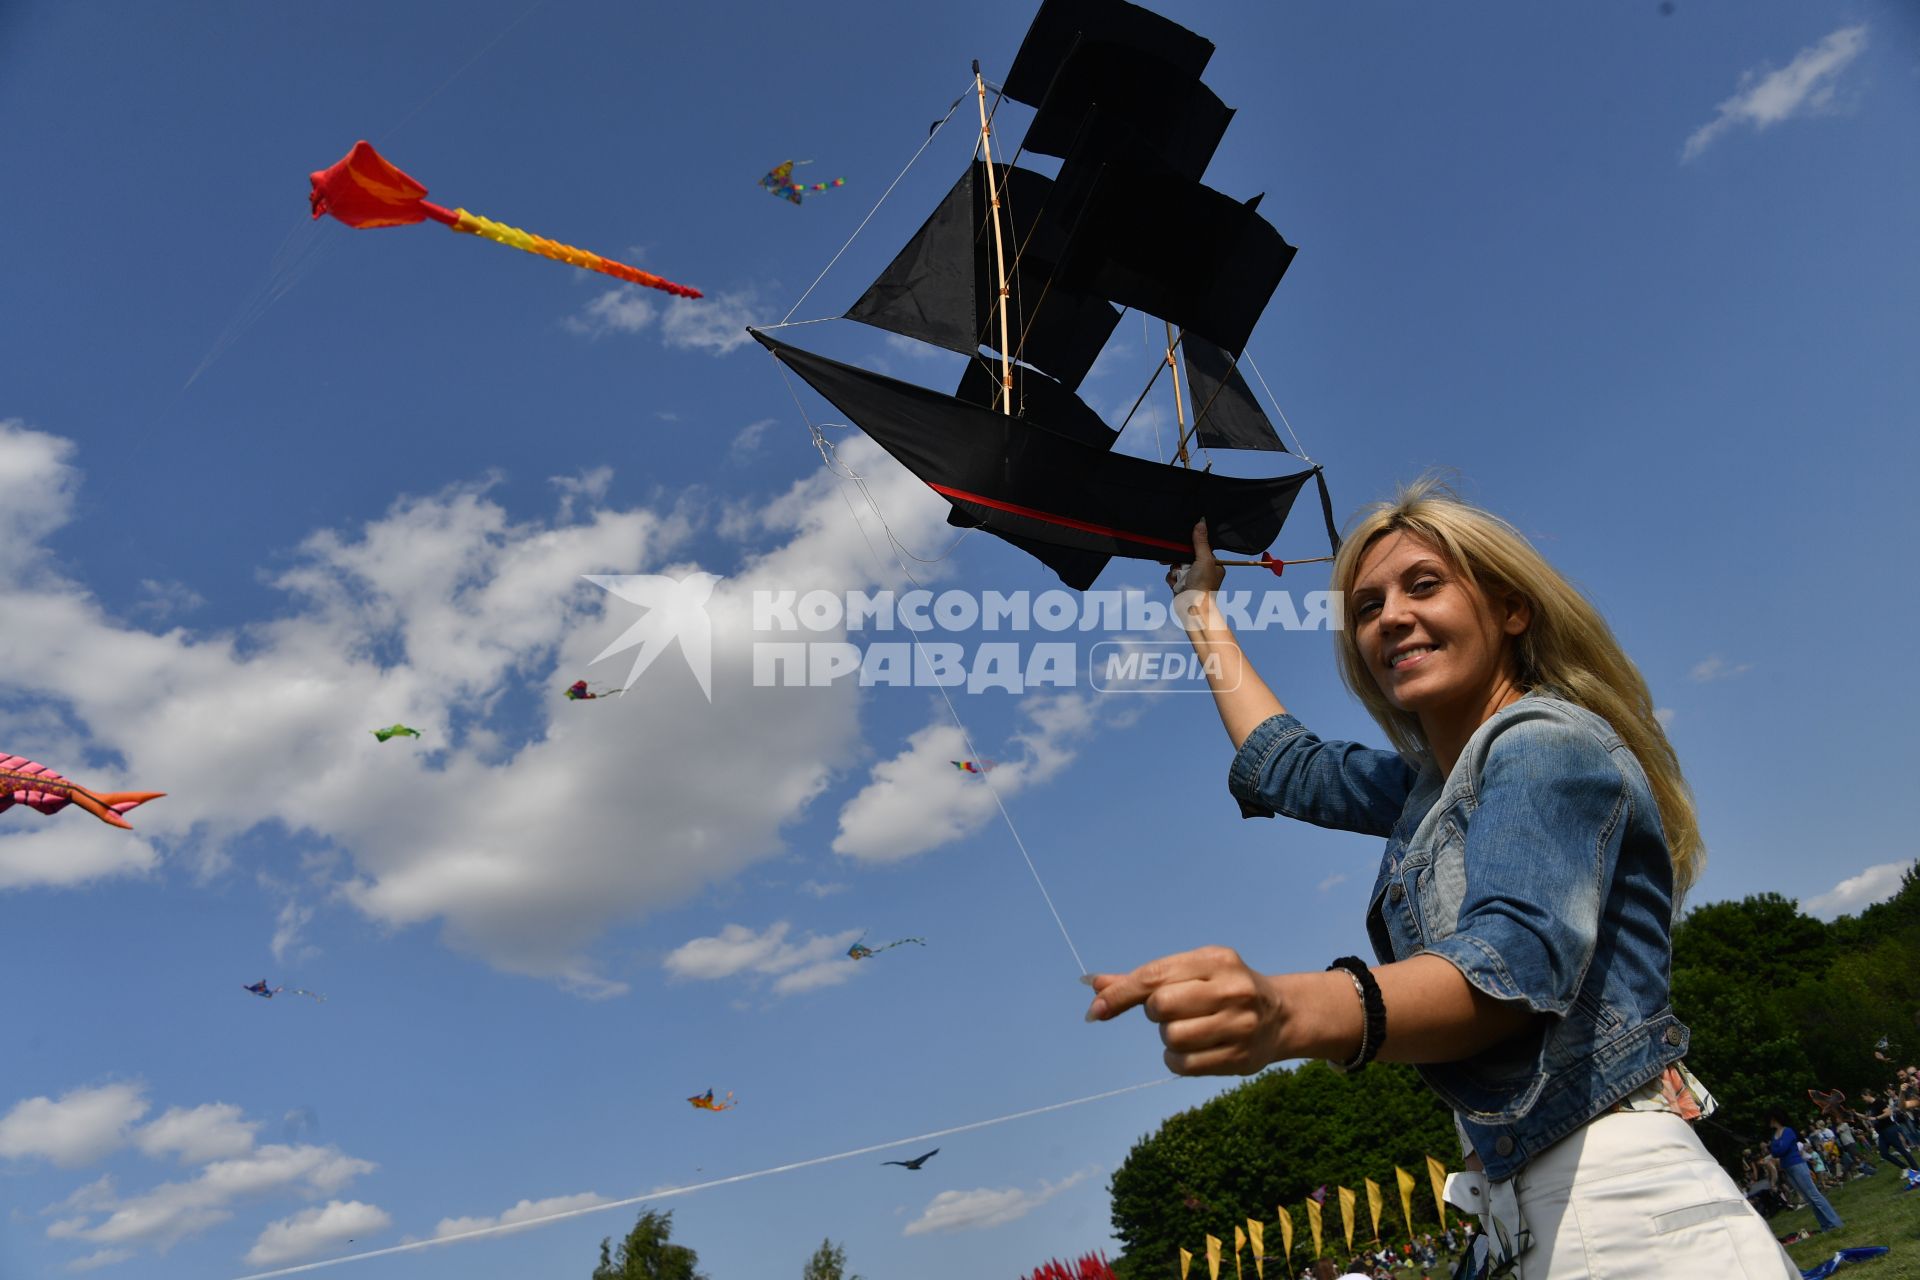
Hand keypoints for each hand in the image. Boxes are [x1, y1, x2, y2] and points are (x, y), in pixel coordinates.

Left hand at [1084, 945, 1287, 1075]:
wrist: (1281, 1014)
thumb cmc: (1222, 989)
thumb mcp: (1190, 971)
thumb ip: (1143, 979)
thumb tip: (1094, 984)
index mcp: (1216, 960)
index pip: (1155, 975)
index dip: (1121, 994)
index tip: (1096, 1010)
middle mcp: (1231, 989)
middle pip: (1162, 1007)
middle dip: (1155, 1013)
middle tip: (1173, 1012)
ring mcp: (1240, 1025)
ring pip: (1172, 1037)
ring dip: (1168, 1037)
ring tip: (1188, 1028)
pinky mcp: (1241, 1057)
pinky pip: (1185, 1065)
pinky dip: (1176, 1059)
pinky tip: (1192, 1049)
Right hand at [1166, 520, 1224, 597]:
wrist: (1192, 609)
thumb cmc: (1203, 586)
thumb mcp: (1204, 559)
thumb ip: (1201, 542)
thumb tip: (1201, 521)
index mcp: (1214, 565)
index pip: (1200, 549)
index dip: (1190, 548)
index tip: (1182, 547)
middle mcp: (1204, 571)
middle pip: (1186, 556)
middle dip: (1180, 562)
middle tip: (1179, 566)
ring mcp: (1192, 579)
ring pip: (1177, 566)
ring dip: (1175, 571)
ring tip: (1179, 579)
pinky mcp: (1182, 586)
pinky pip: (1172, 576)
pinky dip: (1172, 579)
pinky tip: (1176, 585)